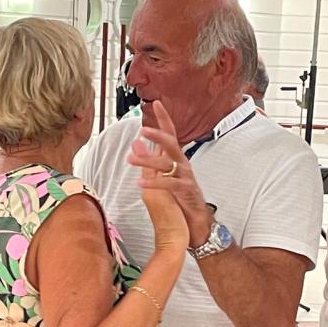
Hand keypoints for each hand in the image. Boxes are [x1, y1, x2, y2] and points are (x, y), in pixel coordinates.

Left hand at [128, 101, 211, 246]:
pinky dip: (154, 183)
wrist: (197, 222)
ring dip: (148, 161)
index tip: (156, 103)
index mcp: (177, 159)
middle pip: (172, 145)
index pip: (171, 134)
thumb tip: (135, 142)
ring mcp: (186, 177)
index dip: (164, 119)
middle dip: (158, 136)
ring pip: (167, 165)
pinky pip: (169, 185)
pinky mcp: (186, 192)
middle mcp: (183, 164)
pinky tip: (140, 183)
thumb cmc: (182, 197)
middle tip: (142, 130)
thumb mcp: (164, 175)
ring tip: (130, 159)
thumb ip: (151, 158)